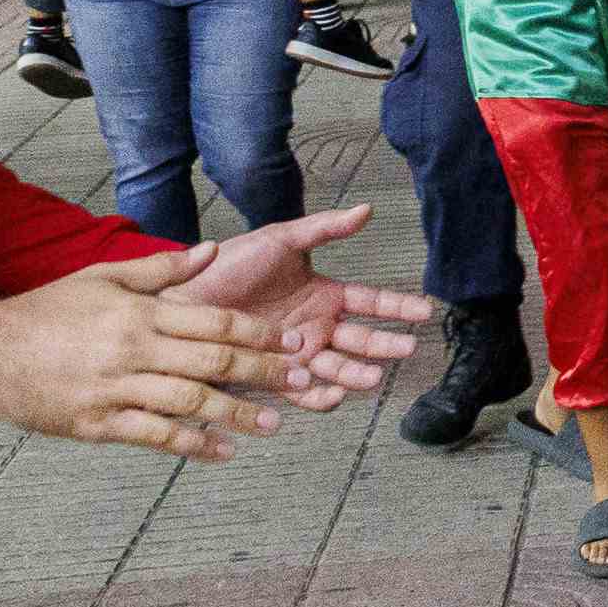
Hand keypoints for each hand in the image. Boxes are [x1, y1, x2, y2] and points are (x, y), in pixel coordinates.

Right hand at [0, 252, 335, 461]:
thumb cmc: (45, 310)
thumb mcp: (102, 277)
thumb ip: (162, 269)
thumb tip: (213, 250)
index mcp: (139, 312)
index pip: (214, 321)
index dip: (257, 333)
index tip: (291, 342)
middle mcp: (133, 348)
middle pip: (213, 362)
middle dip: (263, 373)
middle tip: (301, 380)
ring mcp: (116, 388)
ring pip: (191, 403)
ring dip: (238, 413)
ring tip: (274, 422)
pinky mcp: (97, 423)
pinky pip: (155, 436)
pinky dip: (193, 444)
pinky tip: (223, 450)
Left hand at [161, 205, 429, 407]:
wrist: (182, 297)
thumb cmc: (226, 265)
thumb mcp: (280, 239)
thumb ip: (324, 228)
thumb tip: (366, 210)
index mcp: (323, 294)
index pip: (371, 302)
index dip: (398, 306)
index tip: (425, 310)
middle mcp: (315, 326)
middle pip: (361, 340)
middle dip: (385, 345)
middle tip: (407, 348)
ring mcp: (295, 353)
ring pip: (337, 368)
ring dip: (357, 374)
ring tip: (372, 376)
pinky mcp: (271, 375)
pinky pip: (301, 390)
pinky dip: (319, 396)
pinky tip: (333, 393)